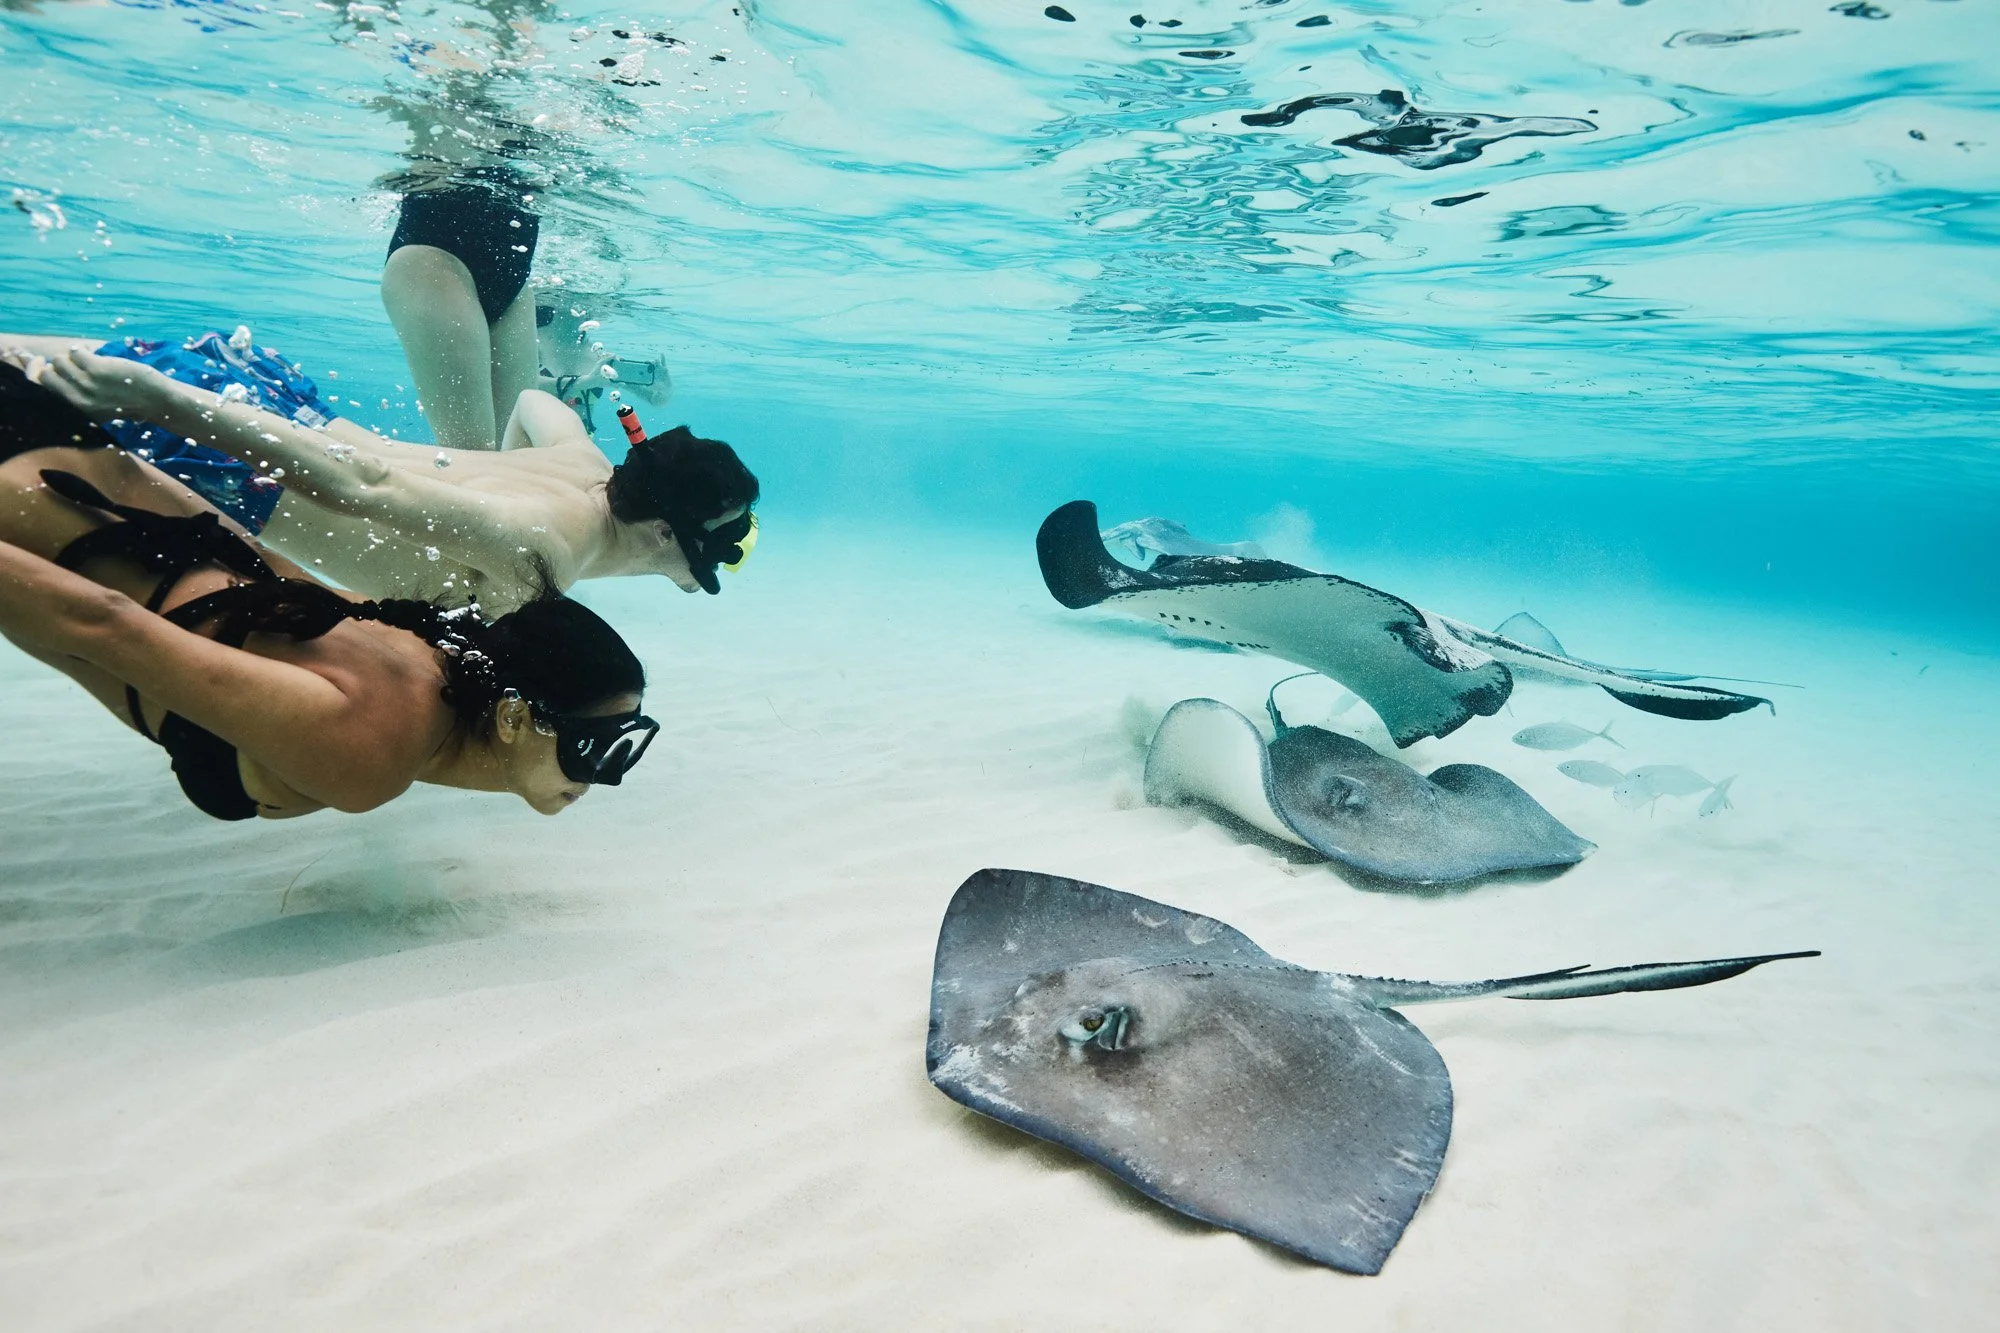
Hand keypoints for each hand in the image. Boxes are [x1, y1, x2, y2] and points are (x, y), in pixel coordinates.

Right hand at [35, 348, 174, 422]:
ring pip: (60, 360)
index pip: (40, 389)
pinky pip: (76, 352)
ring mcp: (86, 385)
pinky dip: (83, 349)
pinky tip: (95, 353)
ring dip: (73, 357)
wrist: (157, 401)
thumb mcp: (96, 406)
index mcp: (74, 410)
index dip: (33, 371)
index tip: (33, 360)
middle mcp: (76, 401)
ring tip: (90, 361)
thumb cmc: (127, 402)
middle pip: (46, 373)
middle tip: (71, 361)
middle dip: (57, 365)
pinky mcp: (97, 370)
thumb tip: (48, 369)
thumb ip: (74, 393)